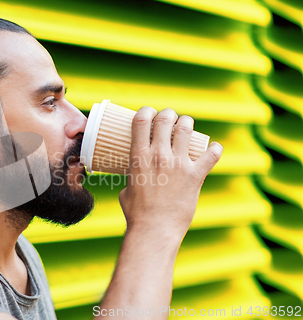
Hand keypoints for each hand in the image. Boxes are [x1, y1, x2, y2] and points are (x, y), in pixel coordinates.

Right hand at [119, 107, 222, 240]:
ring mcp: (178, 164)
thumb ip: (132, 178)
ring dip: (187, 124)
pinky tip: (213, 149)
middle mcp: (158, 155)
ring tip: (186, 129)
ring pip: (186, 128)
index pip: (142, 119)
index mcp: (138, 156)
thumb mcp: (126, 189)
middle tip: (170, 121)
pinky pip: (211, 154)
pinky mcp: (195, 175)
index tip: (149, 114)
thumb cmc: (137, 213)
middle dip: (169, 114)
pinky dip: (215, 149)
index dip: (147, 111)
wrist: (154, 230)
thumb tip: (134, 178)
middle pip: (166, 118)